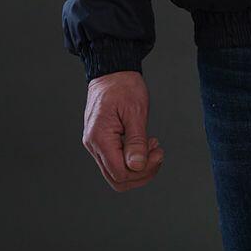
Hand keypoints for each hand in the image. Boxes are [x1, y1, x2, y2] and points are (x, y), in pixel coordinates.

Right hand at [82, 70, 164, 190]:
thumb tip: (137, 166)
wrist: (112, 71)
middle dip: (141, 173)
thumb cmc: (123, 86)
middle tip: (157, 154)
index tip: (157, 154)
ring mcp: (95, 144)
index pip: (119, 173)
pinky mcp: (101, 141)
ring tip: (152, 147)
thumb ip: (136, 141)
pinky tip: (144, 145)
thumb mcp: (135, 111)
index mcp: (99, 137)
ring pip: (116, 173)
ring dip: (138, 167)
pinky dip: (131, 159)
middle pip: (116, 178)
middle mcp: (93, 145)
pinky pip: (115, 161)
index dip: (141, 171)